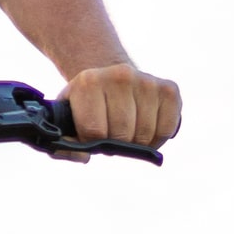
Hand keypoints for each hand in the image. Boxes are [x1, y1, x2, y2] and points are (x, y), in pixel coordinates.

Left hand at [57, 62, 182, 148]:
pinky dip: (158, 138)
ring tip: (127, 132)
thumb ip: (64, 145)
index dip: (93, 142)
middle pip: (122, 134)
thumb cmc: (85, 106)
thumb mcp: (65, 119)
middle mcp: (120, 76)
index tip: (91, 134)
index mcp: (89, 82)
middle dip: (116, 143)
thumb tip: (84, 157)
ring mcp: (146, 81)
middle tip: (111, 134)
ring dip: (137, 142)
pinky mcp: (169, 89)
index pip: (94, 131)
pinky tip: (146, 129)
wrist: (108, 78)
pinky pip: (167, 129)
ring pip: (146, 134)